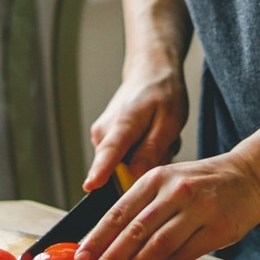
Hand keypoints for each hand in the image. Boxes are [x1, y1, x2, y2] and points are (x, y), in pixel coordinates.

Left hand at [74, 152, 259, 259]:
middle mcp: (175, 191)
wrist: (250, 175)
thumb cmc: (202, 183)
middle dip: (110, 257)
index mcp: (156, 178)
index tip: (81, 256)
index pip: (119, 212)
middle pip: (135, 230)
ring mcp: (198, 210)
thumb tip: (108, 239)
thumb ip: (142, 205)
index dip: (97, 237)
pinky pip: (183, 255)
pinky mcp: (217, 229)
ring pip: (158, 245)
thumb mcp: (169, 181)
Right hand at [83, 61, 187, 192]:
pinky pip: (124, 160)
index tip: (90, 187)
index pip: (108, 153)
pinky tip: (150, 138)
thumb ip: (152, 150)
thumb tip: (135, 174)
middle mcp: (104, 133)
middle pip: (120, 171)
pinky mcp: (104, 141)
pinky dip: (141, 153)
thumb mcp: (170, 121)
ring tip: (157, 137)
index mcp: (122, 124)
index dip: (100, 173)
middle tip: (164, 144)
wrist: (149, 72)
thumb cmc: (162, 92)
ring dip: (145, 159)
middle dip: (146, 167)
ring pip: (124, 167)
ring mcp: (101, 137)